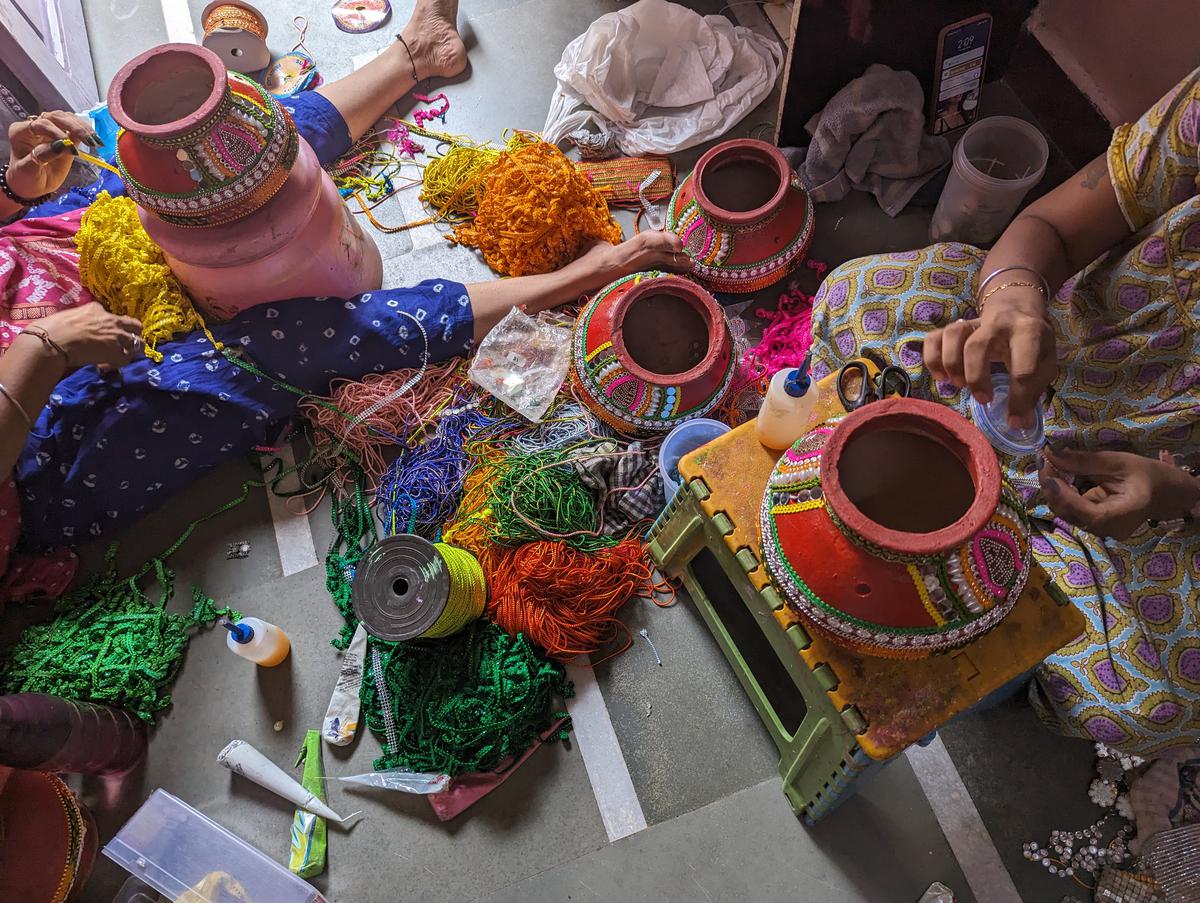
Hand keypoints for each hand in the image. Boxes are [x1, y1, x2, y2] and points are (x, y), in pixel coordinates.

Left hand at [6, 112, 98, 200]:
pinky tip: (96, 140)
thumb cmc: (26, 178)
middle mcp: (35, 127)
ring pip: (67, 118)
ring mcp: (50, 129)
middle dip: (74, 127)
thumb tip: (63, 145)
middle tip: (89, 141)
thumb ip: (43, 156)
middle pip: (56, 117)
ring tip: (95, 142)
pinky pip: (76, 126)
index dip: (56, 132)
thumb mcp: (29, 170)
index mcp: (21, 132)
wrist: (33, 184)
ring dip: (83, 128)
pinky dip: (86, 131)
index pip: (40, 125)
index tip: (70, 147)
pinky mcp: (64, 134)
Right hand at [24, 303, 143, 369]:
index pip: (112, 316)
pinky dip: (117, 364)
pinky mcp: (116, 351)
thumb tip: (74, 327)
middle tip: (122, 344)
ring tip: (117, 358)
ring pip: (138, 343)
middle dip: (132, 334)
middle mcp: (111, 320)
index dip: (110, 326)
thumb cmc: (52, 328)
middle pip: (135, 325)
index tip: (101, 335)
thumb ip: (79, 319)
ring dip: (130, 351)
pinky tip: (103, 367)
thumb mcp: (68, 316)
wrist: (52, 341)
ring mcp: (116, 336)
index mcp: (96, 309)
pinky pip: (126, 359)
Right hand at [924, 284, 1055, 427]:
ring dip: (951, 364)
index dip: (1018, 398)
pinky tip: (940, 377)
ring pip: (953, 335)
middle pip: (977, 345)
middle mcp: (998, 322)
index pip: (1023, 366)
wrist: (1016, 311)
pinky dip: (932, 359)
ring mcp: (973, 322)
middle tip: (983, 400)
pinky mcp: (955, 328)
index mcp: (1029, 331)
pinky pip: (933, 338)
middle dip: (976, 376)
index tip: (1013, 419)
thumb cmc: (1032, 344)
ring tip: (958, 385)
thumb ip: (1032, 393)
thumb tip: (1018, 423)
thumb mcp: (1044, 364)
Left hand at [1038, 446, 1199, 539]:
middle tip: (1044, 458)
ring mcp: (1098, 530)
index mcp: (1123, 516)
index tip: (1048, 469)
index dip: (1063, 494)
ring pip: (1065, 512)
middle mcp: (1108, 529)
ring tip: (1050, 464)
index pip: (1088, 512)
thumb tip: (1051, 454)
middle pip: (1069, 513)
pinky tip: (1059, 475)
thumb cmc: (1146, 475)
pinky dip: (1061, 493)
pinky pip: (1069, 510)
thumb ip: (1084, 461)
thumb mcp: (1118, 462)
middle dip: (1052, 485)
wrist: (1163, 493)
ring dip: (1053, 488)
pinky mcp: (1091, 525)